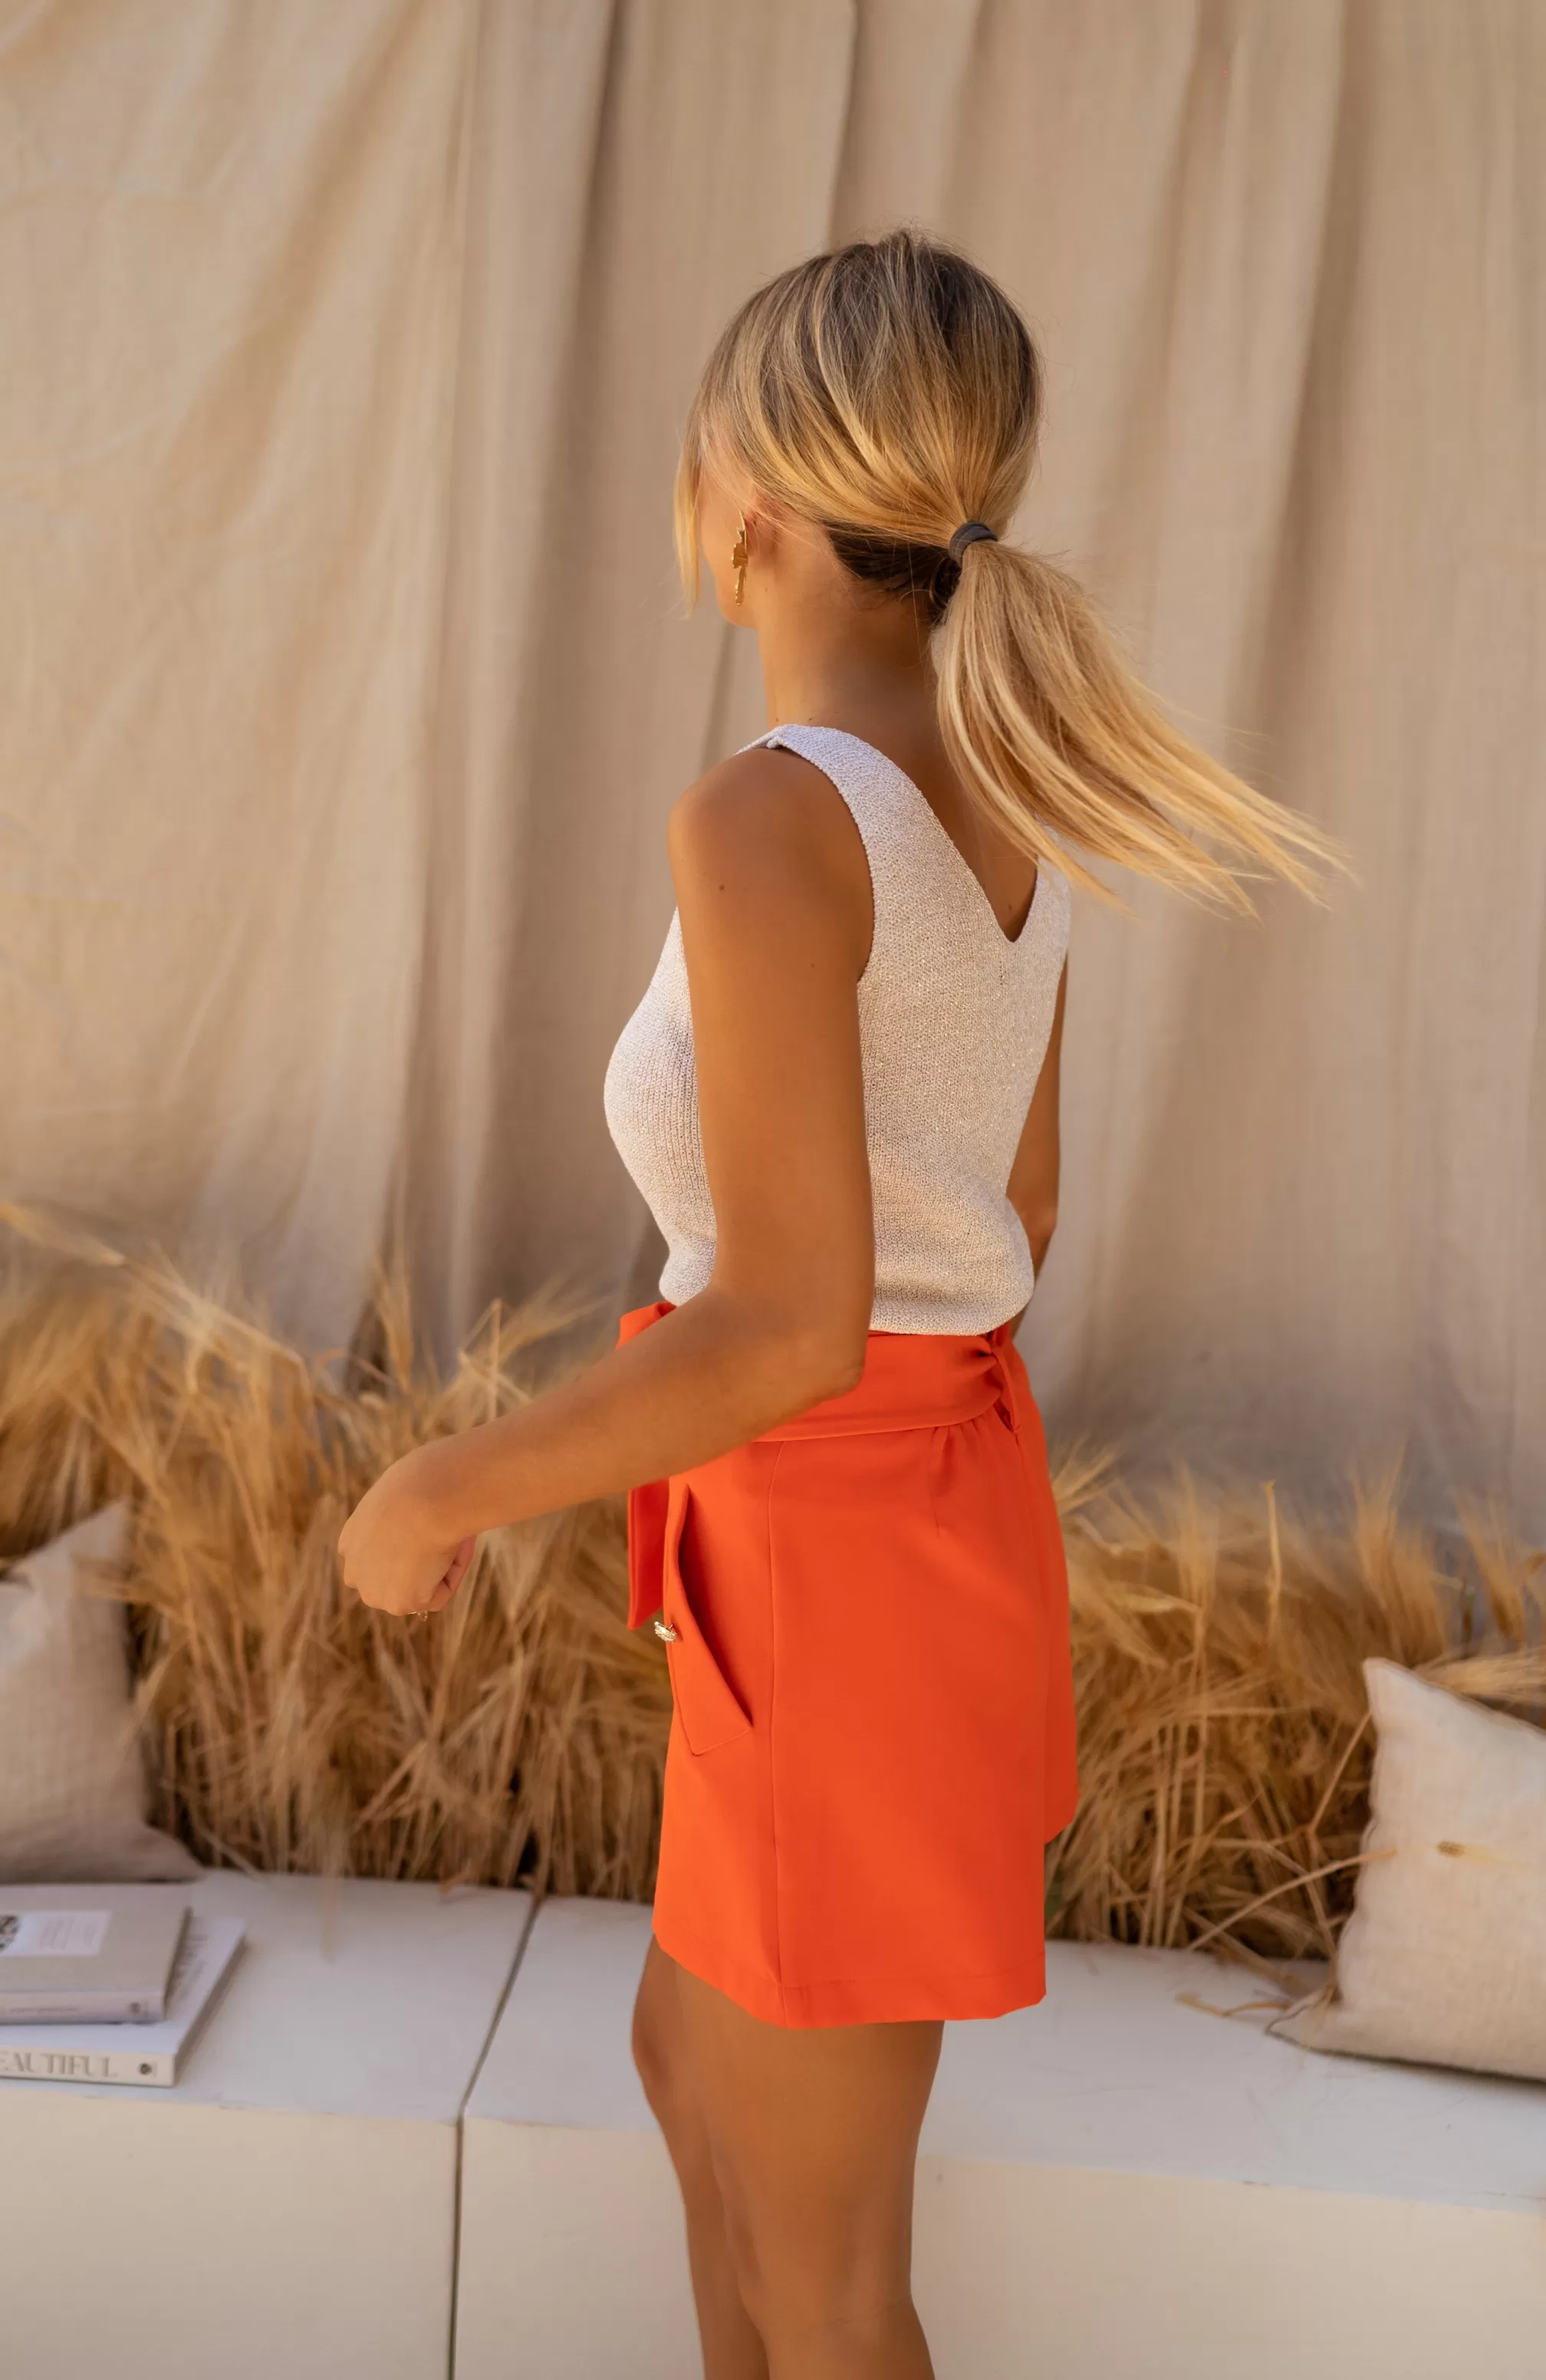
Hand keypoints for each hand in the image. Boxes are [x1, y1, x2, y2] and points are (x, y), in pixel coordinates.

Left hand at [337, 1453, 476, 1618]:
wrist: (424, 1496)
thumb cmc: (420, 1483)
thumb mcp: (402, 1495)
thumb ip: (403, 1515)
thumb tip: (429, 1513)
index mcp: (350, 1542)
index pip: (376, 1559)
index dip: (406, 1550)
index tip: (430, 1533)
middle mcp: (355, 1571)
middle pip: (396, 1581)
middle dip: (420, 1570)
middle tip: (445, 1539)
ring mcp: (375, 1592)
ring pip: (418, 1589)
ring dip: (438, 1571)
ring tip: (448, 1539)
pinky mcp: (401, 1604)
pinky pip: (438, 1596)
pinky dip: (452, 1576)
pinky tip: (449, 1550)